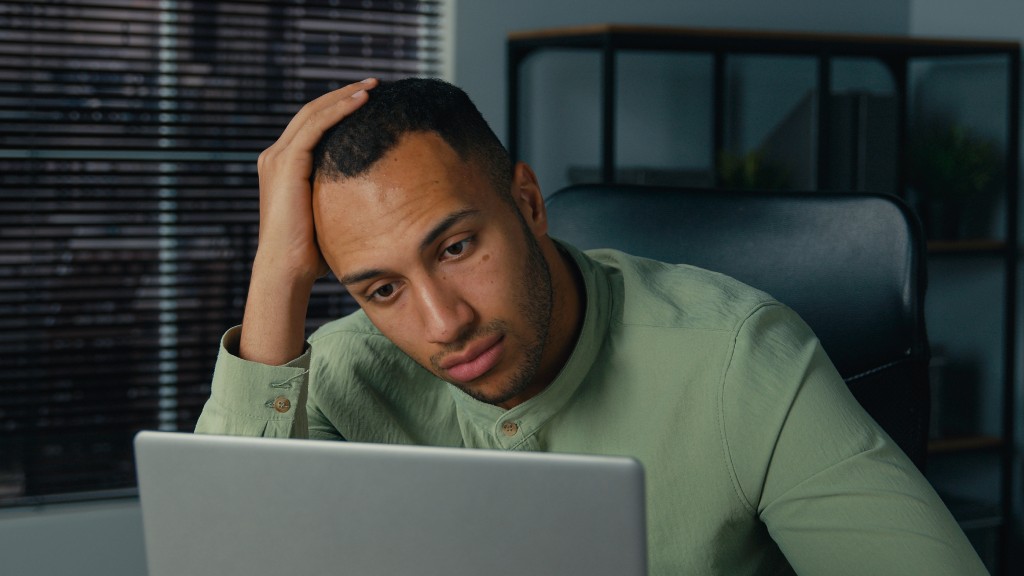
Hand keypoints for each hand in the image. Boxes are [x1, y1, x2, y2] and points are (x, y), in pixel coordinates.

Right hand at [254, 78, 377, 282]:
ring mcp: (278, 158)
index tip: (368, 102)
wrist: (287, 269)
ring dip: (344, 96)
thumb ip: (341, 199)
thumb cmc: (311, 254)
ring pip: (314, 112)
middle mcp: (276, 157)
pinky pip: (316, 126)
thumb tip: (377, 200)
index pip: (312, 127)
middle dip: (343, 95)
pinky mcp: (287, 163)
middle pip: (312, 112)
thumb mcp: (329, 215)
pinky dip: (339, 110)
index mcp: (283, 167)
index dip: (338, 110)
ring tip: (373, 86)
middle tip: (374, 85)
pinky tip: (363, 101)